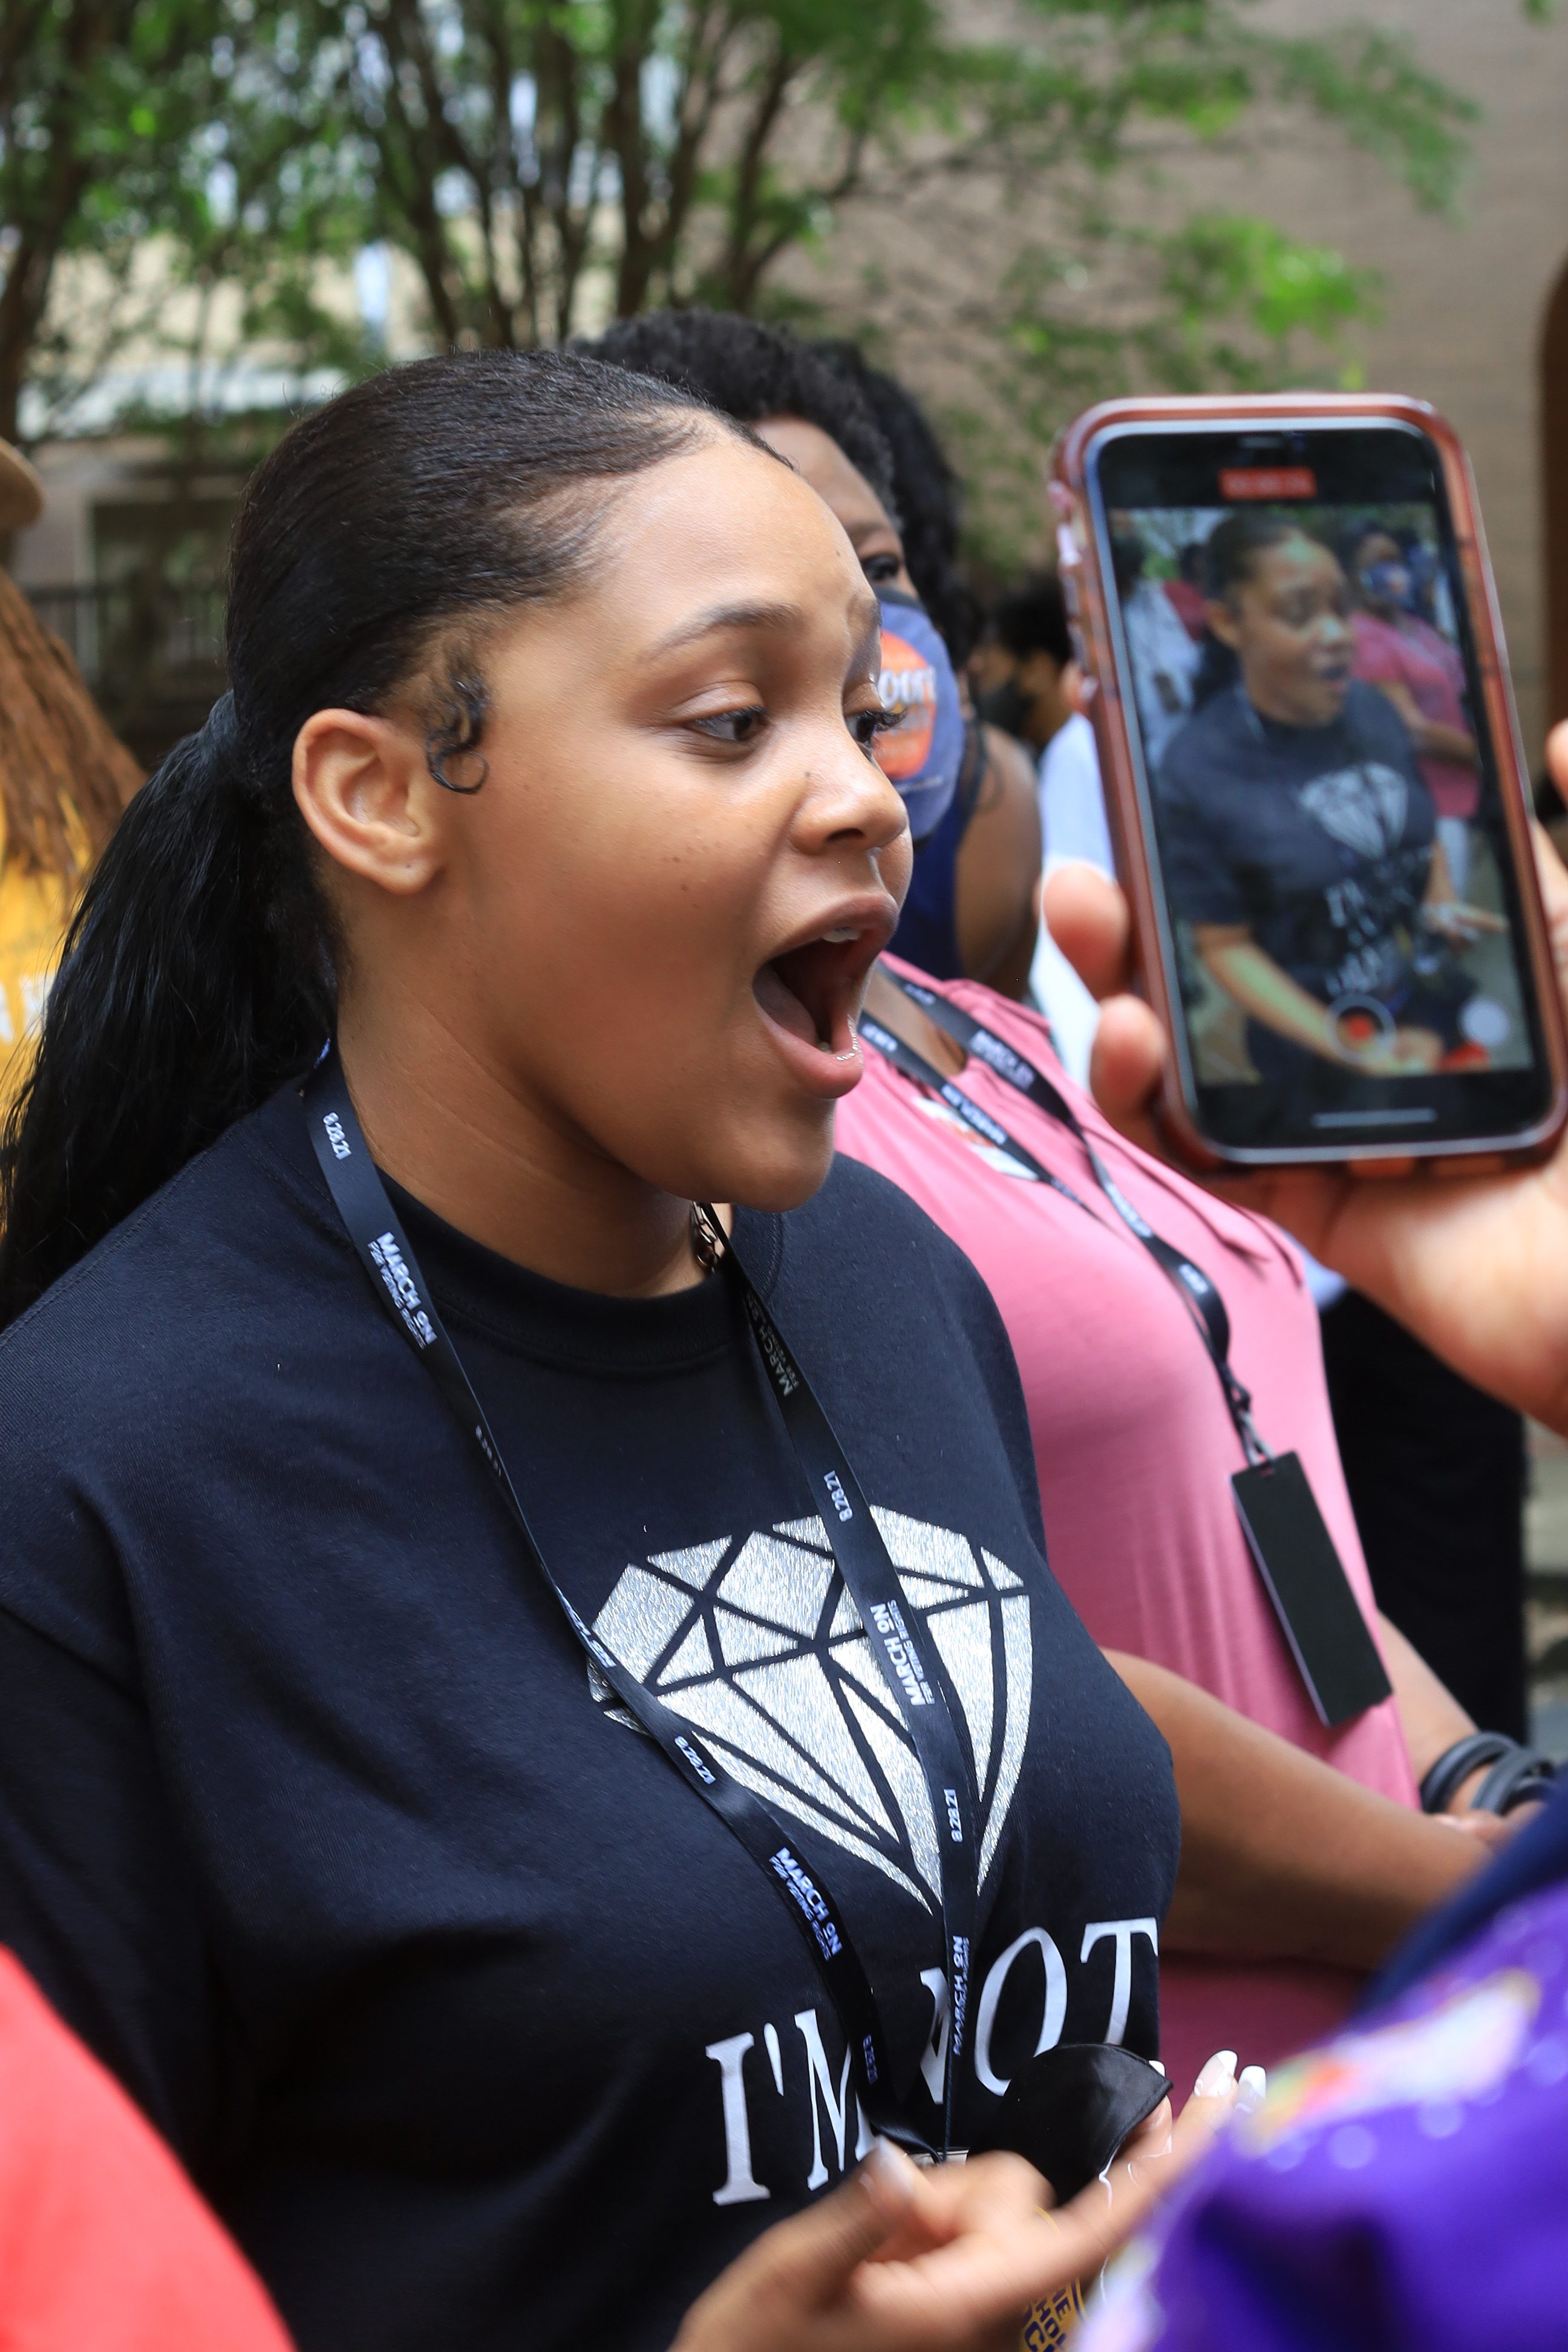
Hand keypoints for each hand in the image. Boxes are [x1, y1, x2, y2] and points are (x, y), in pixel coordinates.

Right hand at [670, 2069, 1242, 2351]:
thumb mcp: (793, 2279)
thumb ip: (856, 2224)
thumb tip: (896, 2169)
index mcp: (973, 2309)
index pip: (1104, 2226)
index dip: (1175, 2162)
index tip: (1231, 2090)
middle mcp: (1002, 2318)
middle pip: (1031, 2200)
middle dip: (969, 2191)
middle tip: (890, 2230)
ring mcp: (990, 2317)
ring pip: (1002, 2207)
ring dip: (943, 2209)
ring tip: (869, 2261)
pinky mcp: (972, 2311)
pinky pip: (984, 2231)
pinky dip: (946, 2220)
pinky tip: (889, 2251)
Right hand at [1041, 787, 1567, 1433]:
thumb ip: (1555, 866)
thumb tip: (1550, 737)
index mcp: (1436, 965)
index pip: (1315, 884)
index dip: (1230, 830)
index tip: (1160, 754)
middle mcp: (1371, 1036)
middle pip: (1229, 963)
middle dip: (1141, 901)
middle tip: (1092, 840)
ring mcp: (1333, 1121)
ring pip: (1193, 1050)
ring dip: (1114, 980)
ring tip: (1083, 913)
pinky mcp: (1313, 1203)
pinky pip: (1203, 1152)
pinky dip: (1145, 1097)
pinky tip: (1129, 1034)